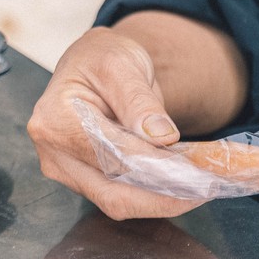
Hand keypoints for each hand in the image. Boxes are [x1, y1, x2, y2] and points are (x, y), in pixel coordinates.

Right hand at [28, 27, 199, 219]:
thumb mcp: (122, 65)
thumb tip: (162, 138)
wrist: (93, 63)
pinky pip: (120, 196)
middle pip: (111, 191)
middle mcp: (53, 154)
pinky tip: (182, 185)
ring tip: (200, 187)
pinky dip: (152, 194)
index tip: (193, 172)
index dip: (153, 167)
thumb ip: (139, 102)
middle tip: (205, 189)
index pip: (109, 155)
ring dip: (161, 198)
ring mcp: (66, 171)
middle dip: (161, 195)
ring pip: (117, 201)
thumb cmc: (103, 57)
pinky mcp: (83, 180)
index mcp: (55, 120)